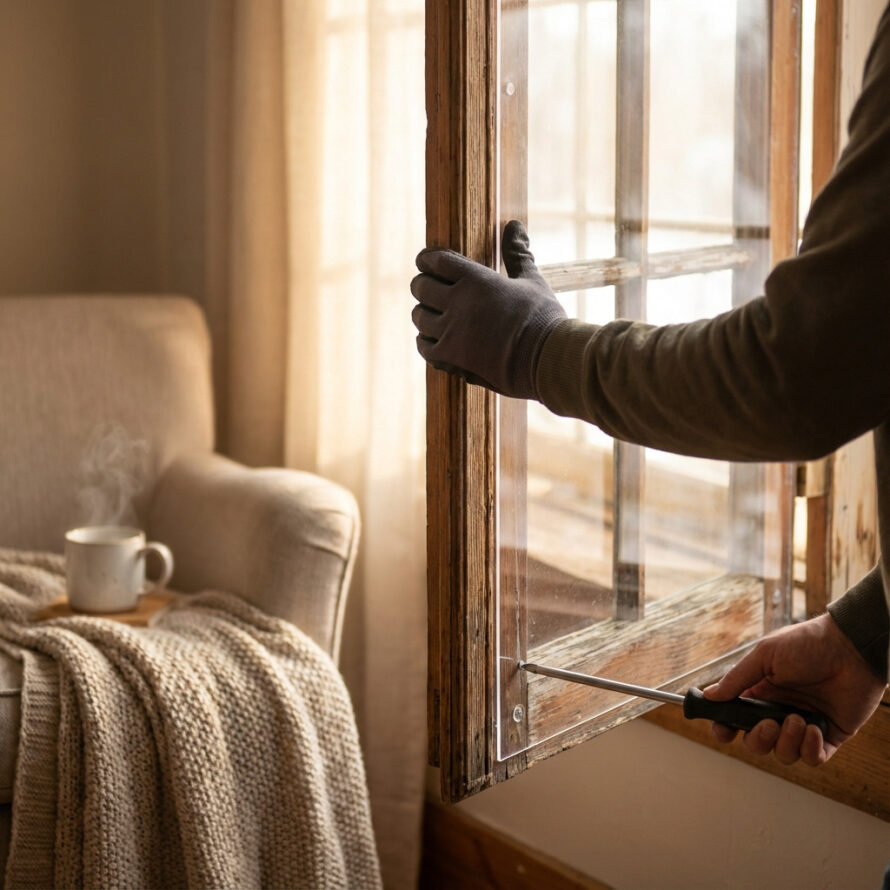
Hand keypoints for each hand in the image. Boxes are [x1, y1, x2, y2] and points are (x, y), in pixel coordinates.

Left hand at [411, 220, 566, 399]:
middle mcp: (458, 303)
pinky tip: (434, 338)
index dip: (426, 258)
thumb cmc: (543, 318)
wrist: (547, 360)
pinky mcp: (452, 359)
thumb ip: (517, 253)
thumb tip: (514, 225)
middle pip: (420, 286)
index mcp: (476, 279)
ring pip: (419, 317)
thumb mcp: (532, 281)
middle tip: (427, 286)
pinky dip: (425, 341)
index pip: (436, 260)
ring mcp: (452, 332)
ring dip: (423, 312)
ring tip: (432, 312)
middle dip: (422, 284)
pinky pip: (424, 347)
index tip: (425, 261)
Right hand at [704, 613, 886, 765]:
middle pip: (756, 742)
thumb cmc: (807, 644)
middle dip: (758, 738)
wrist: (852, 649)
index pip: (735, 718)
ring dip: (787, 741)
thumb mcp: (765, 655)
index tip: (722, 730)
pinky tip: (813, 728)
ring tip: (798, 719)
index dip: (725, 728)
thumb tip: (710, 695)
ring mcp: (803, 724)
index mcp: (760, 691)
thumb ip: (737, 679)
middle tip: (769, 724)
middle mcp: (778, 711)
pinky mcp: (829, 735)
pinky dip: (809, 750)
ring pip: (783, 753)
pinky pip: (812, 758)